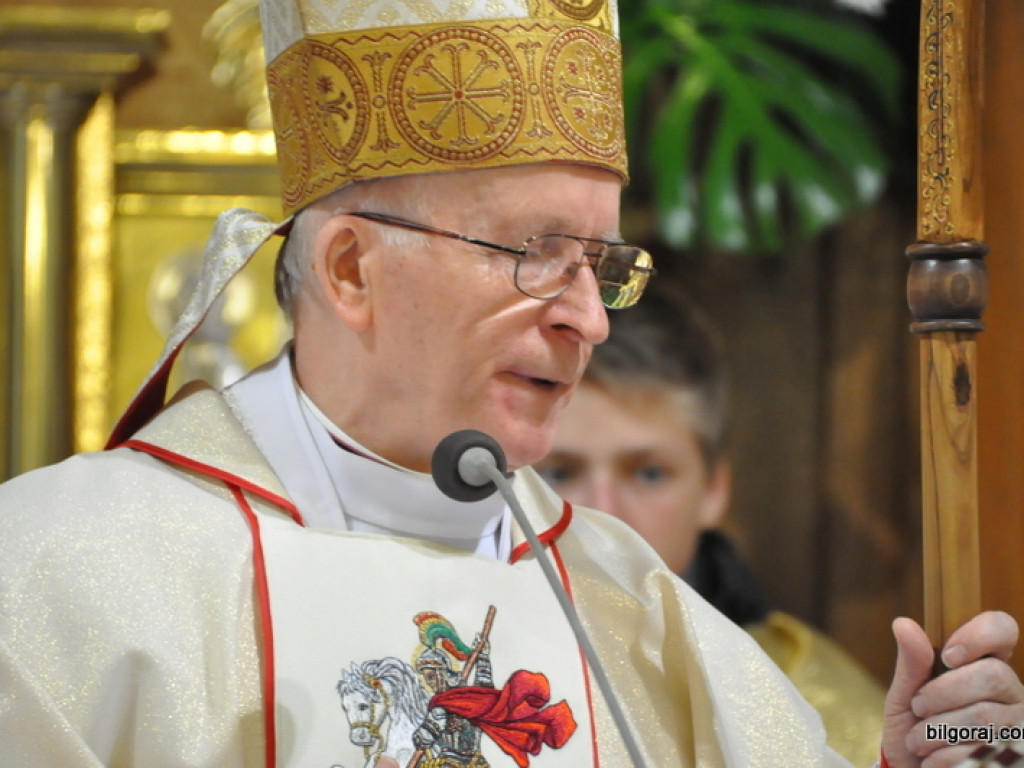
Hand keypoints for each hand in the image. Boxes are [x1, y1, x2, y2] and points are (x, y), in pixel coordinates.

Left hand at [882, 611, 1023, 767]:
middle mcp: (1009, 691)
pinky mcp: (1012, 756)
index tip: (948, 656)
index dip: (979, 636)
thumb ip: (911, 663)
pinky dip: (945, 757)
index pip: (1002, 628)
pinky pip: (982, 751)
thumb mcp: (904, 694)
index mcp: (984, 663)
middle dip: (945, 692)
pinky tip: (933, 760)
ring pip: (986, 716)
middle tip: (918, 706)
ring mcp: (1016, 725)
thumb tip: (903, 623)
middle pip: (995, 676)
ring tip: (917, 739)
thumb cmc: (913, 727)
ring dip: (937, 730)